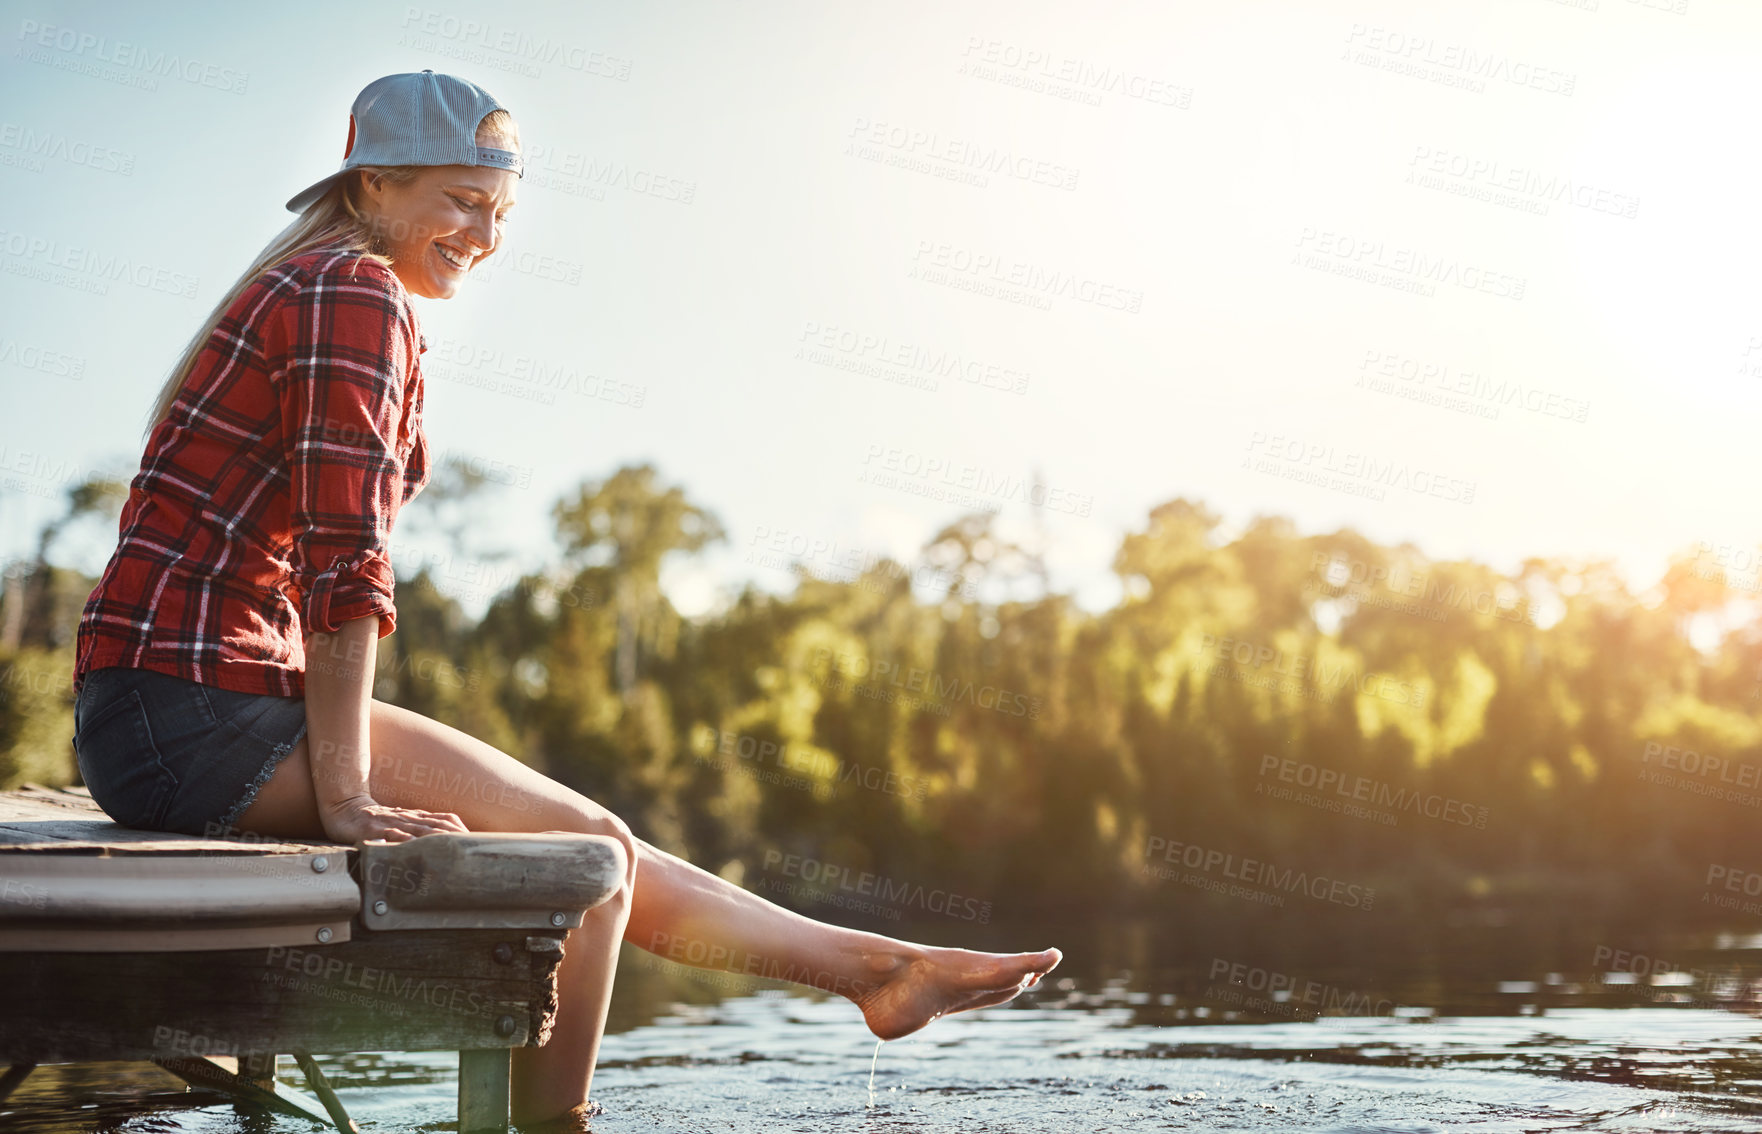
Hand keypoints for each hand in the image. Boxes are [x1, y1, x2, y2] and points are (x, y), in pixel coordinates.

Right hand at [319, 793, 468, 843]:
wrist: (345, 807)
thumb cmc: (376, 819)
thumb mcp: (402, 823)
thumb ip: (420, 831)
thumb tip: (441, 845)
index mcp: (418, 817)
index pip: (447, 821)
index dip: (463, 831)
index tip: (478, 844)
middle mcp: (409, 818)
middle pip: (441, 826)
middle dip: (458, 839)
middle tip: (473, 852)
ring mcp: (393, 823)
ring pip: (421, 832)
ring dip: (439, 842)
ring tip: (455, 854)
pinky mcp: (375, 830)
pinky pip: (392, 837)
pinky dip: (405, 844)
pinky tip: (415, 852)